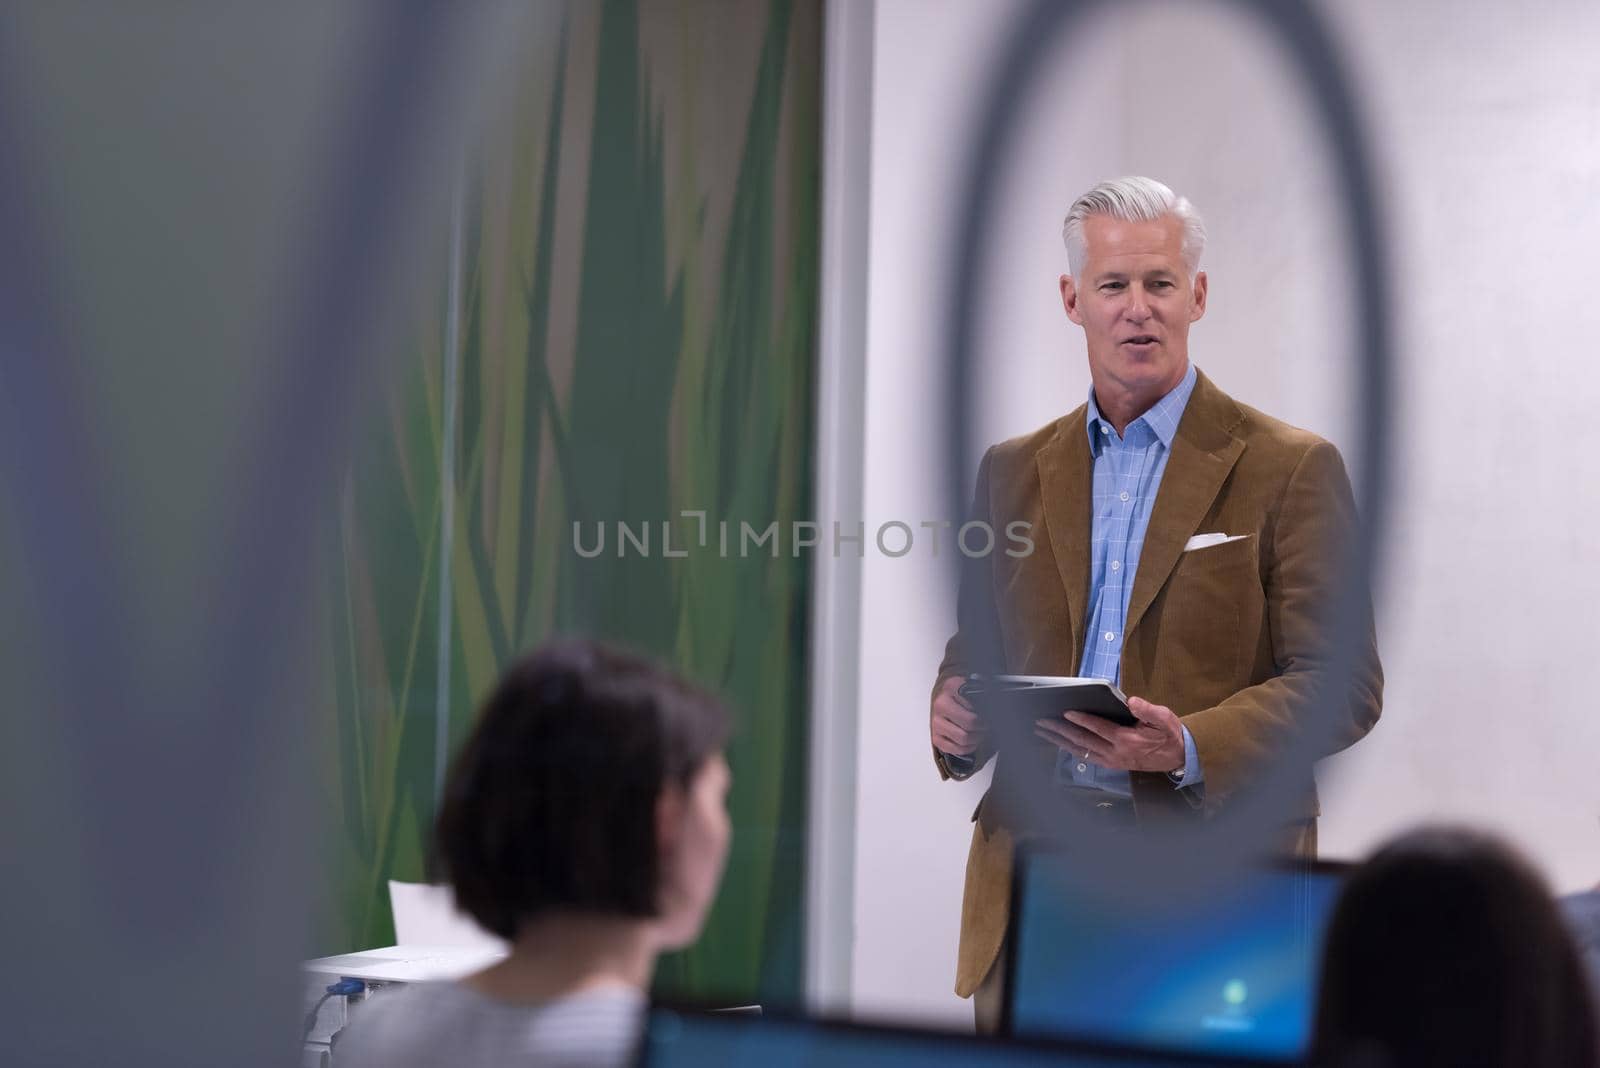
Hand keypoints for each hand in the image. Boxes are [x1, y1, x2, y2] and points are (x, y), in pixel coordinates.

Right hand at [931, 675, 984, 756]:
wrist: (943, 700)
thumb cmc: (959, 696)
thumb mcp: (970, 687)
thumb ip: (982, 693)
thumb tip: (998, 707)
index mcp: (951, 687)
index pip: (975, 703)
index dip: (986, 714)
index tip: (991, 716)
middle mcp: (941, 704)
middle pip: (970, 723)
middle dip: (983, 727)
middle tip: (986, 725)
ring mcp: (936, 722)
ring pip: (964, 738)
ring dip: (976, 738)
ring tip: (980, 732)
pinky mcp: (936, 737)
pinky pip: (957, 749)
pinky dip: (968, 748)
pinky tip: (971, 741)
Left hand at [1033, 696, 1184, 772]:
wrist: (1179, 757)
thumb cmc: (1169, 734)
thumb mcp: (1164, 718)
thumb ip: (1147, 709)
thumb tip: (1130, 700)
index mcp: (1127, 740)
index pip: (1099, 728)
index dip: (1081, 719)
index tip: (1066, 711)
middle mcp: (1116, 752)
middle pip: (1083, 741)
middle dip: (1061, 730)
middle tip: (1043, 721)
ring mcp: (1113, 760)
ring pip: (1081, 751)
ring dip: (1061, 741)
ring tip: (1044, 731)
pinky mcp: (1112, 764)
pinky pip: (1087, 757)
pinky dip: (1071, 749)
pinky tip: (1061, 743)